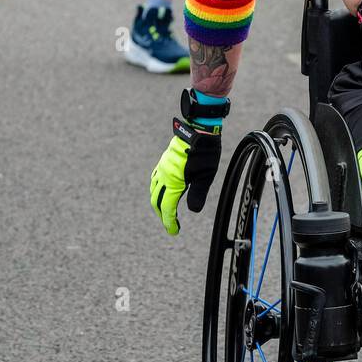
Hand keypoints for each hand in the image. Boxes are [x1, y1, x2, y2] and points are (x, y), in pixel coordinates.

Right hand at [150, 120, 222, 235]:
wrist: (199, 129)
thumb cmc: (205, 152)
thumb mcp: (206, 175)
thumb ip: (198, 194)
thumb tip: (193, 211)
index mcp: (173, 181)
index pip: (167, 207)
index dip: (169, 221)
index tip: (174, 231)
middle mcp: (163, 175)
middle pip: (157, 201)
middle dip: (162, 215)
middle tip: (171, 225)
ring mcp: (162, 167)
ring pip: (154, 190)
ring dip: (159, 203)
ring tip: (167, 211)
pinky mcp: (164, 162)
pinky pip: (156, 180)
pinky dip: (158, 190)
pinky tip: (164, 191)